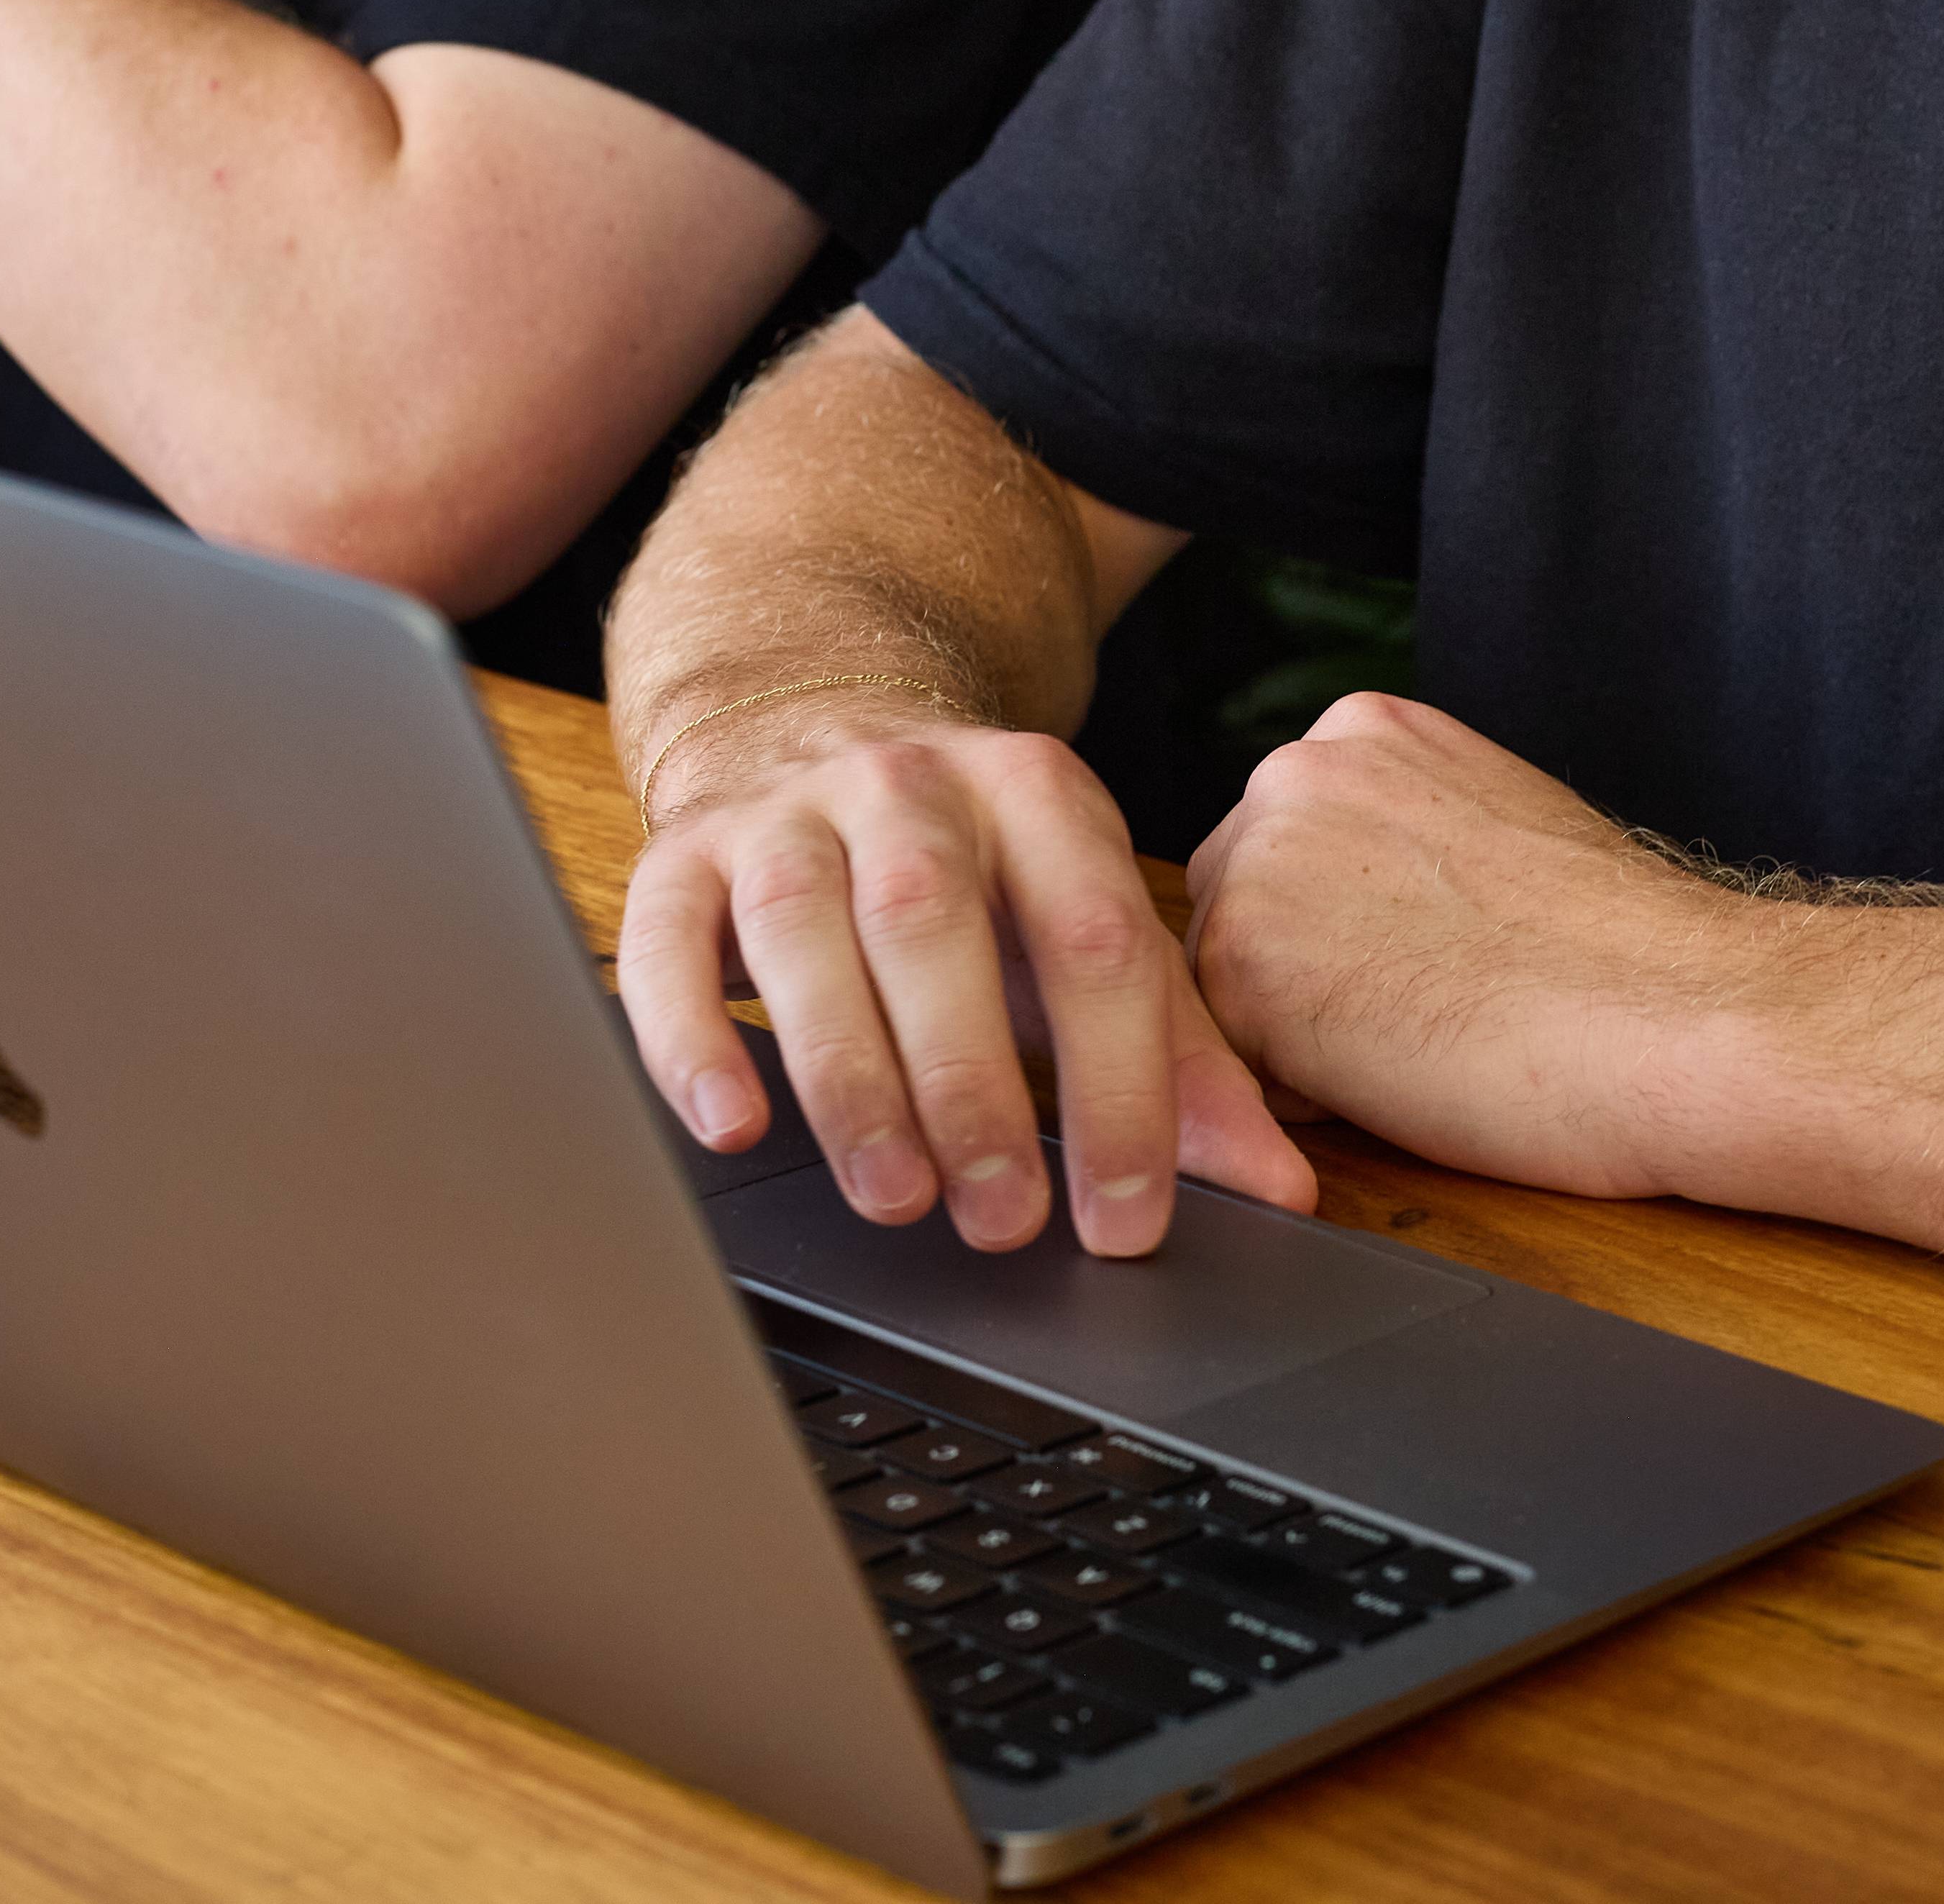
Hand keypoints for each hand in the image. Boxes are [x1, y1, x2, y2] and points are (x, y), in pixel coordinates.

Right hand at [617, 705, 1316, 1257]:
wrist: (820, 725)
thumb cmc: (979, 872)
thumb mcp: (1089, 931)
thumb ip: (1181, 1060)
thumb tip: (1278, 1191)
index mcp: (1038, 794)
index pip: (1094, 938)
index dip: (1117, 1084)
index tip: (1125, 1216)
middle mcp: (909, 786)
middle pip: (936, 924)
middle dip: (973, 1086)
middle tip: (1002, 1219)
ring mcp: (786, 813)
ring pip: (805, 931)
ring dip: (850, 1076)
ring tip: (893, 1197)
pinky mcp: (680, 853)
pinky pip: (665, 942)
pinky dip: (692, 1038)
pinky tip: (733, 1124)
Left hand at [1184, 694, 1757, 1201]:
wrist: (1683, 1016)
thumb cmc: (1621, 957)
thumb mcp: (1493, 832)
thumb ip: (1397, 841)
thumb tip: (1347, 907)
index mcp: (1363, 732)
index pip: (1289, 856)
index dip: (1352, 936)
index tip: (1437, 960)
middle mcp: (1294, 772)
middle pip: (1235, 914)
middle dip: (1305, 983)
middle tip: (1435, 1006)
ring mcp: (1258, 861)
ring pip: (1228, 994)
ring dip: (1301, 1043)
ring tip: (1429, 1036)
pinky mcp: (1242, 966)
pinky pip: (1235, 1068)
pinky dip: (1305, 1100)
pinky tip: (1406, 1075)